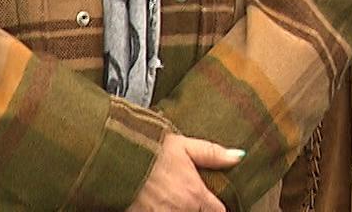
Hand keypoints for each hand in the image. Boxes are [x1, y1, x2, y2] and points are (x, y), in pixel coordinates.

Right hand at [128, 135, 242, 211]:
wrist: (113, 157)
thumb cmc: (148, 148)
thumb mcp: (184, 145)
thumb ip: (212, 154)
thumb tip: (239, 156)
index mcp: (194, 194)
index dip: (215, 207)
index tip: (212, 202)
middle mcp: (180, 211)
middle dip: (194, 208)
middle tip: (185, 197)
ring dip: (176, 209)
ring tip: (169, 199)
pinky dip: (158, 210)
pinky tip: (155, 203)